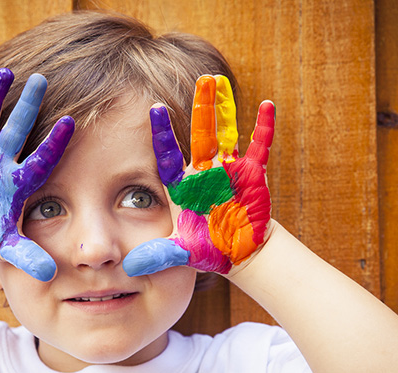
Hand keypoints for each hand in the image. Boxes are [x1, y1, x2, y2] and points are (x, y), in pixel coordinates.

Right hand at [0, 69, 74, 280]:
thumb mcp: (7, 250)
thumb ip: (28, 257)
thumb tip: (51, 275)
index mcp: (18, 183)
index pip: (41, 158)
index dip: (54, 142)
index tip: (71, 121)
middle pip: (17, 129)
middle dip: (28, 105)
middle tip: (41, 79)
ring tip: (5, 73)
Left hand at [123, 75, 274, 276]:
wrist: (238, 252)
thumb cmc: (209, 249)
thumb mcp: (182, 252)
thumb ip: (158, 256)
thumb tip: (131, 269)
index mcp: (185, 186)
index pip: (169, 154)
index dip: (163, 132)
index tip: (154, 107)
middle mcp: (205, 172)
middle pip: (200, 133)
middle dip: (201, 107)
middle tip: (200, 79)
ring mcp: (229, 170)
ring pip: (226, 132)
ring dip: (225, 108)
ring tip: (221, 81)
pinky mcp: (251, 175)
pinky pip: (260, 147)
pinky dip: (264, 127)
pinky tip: (267, 104)